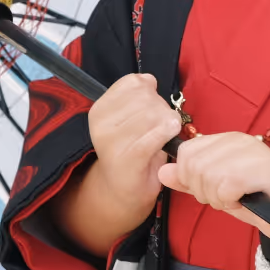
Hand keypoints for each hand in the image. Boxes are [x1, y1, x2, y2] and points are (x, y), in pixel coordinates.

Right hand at [88, 72, 181, 216]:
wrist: (124, 190)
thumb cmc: (134, 148)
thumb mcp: (130, 116)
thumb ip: (138, 94)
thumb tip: (149, 79)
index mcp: (100, 108)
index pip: (133, 82)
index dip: (150, 92)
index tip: (150, 109)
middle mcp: (101, 123)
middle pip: (147, 97)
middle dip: (161, 108)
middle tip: (159, 127)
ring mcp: (112, 141)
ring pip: (154, 113)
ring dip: (168, 122)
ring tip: (162, 136)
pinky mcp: (127, 158)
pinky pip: (155, 134)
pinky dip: (167, 133)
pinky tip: (169, 138)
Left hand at [158, 132, 269, 247]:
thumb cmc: (258, 199)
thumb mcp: (218, 191)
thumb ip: (191, 181)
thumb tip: (162, 171)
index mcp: (224, 140)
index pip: (186, 153)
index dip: (191, 178)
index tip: (211, 191)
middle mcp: (236, 139)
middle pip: (194, 166)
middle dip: (204, 192)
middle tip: (226, 199)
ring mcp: (250, 150)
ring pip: (208, 176)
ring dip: (219, 199)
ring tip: (237, 200)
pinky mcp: (262, 167)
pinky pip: (227, 186)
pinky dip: (231, 201)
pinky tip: (245, 202)